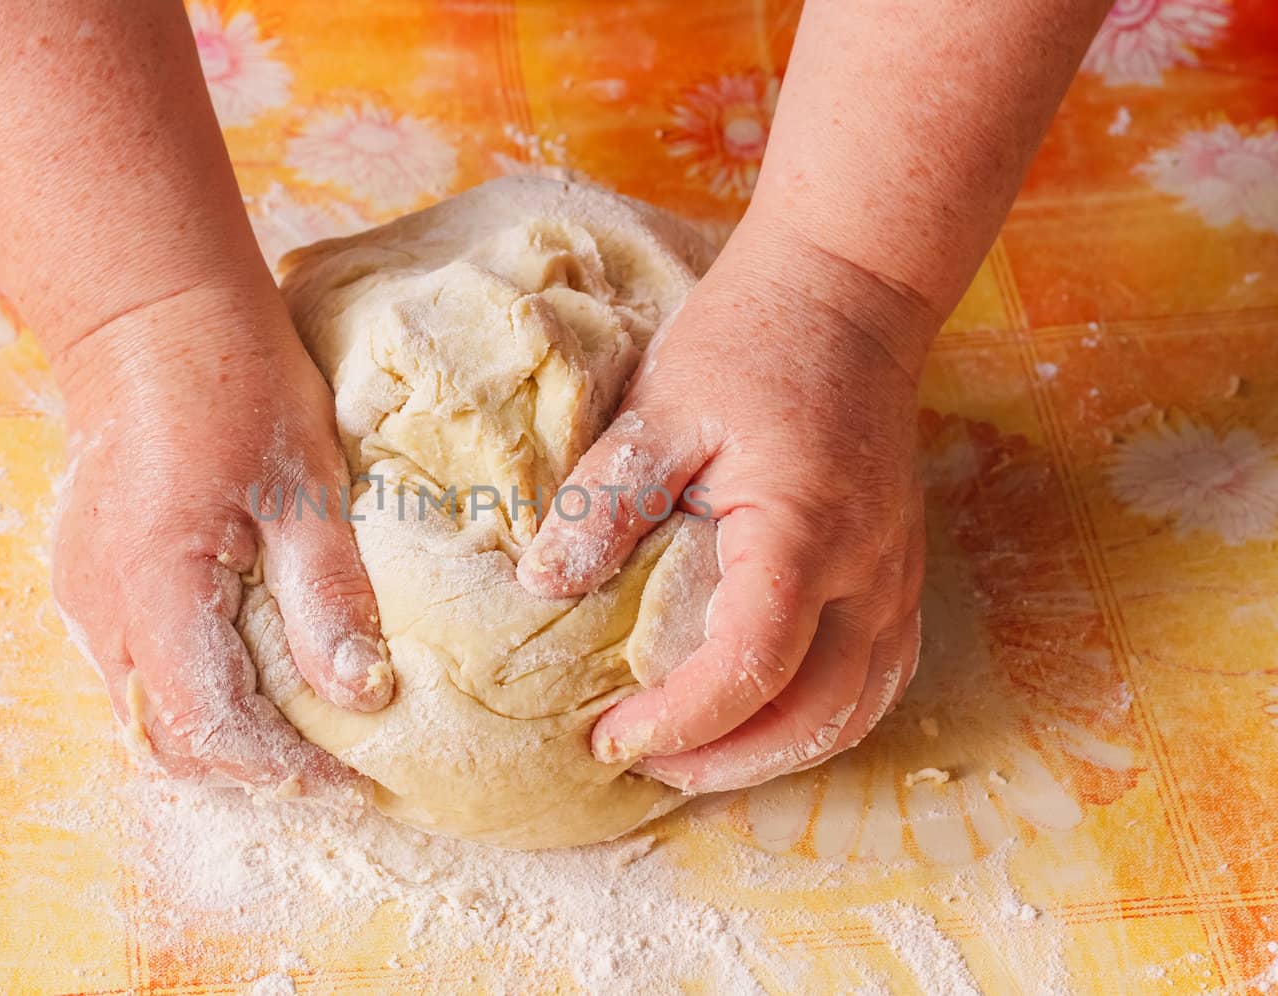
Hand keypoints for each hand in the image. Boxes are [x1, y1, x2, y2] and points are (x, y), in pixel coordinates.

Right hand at [52, 282, 391, 795]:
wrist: (150, 316)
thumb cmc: (233, 382)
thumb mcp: (305, 485)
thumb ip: (327, 596)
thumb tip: (362, 695)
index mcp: (153, 583)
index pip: (212, 725)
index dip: (287, 767)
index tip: (358, 777)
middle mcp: (97, 606)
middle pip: (167, 739)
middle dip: (252, 769)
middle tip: (336, 768)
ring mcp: (81, 595)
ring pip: (145, 712)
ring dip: (220, 738)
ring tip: (303, 735)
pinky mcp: (87, 579)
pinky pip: (135, 671)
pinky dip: (193, 696)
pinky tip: (255, 679)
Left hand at [517, 225, 931, 792]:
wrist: (845, 297)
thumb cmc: (749, 343)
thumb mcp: (660, 409)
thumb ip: (604, 501)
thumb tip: (541, 585)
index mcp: (803, 532)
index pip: (751, 667)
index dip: (680, 720)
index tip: (609, 735)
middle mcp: (868, 570)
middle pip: (816, 716)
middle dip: (726, 760)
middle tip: (643, 764)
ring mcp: (896, 576)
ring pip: (857, 709)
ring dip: (777, 753)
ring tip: (695, 758)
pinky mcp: (898, 573)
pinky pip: (876, 676)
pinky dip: (820, 718)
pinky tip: (763, 721)